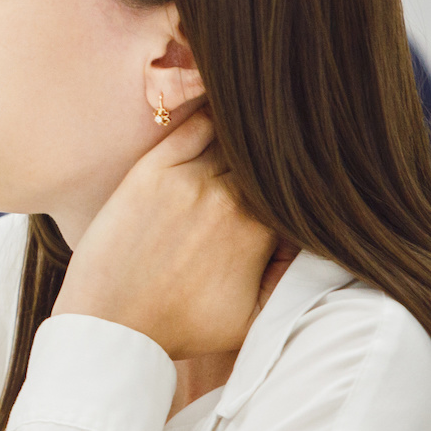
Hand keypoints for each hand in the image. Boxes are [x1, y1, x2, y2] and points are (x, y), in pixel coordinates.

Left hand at [53, 110, 289, 359]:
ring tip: (256, 124)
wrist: (113, 323)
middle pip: (262, 160)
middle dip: (271, 157)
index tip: (293, 178)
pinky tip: (224, 104)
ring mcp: (188, 180)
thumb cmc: (180, 326)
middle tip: (278, 146)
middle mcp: (228, 198)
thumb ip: (289, 282)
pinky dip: (212, 112)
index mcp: (259, 230)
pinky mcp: (151, 170)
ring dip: (246, 133)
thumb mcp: (252, 319)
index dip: (293, 183)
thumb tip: (316, 250)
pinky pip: (193, 126)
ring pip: (232, 139)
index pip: (290, 189)